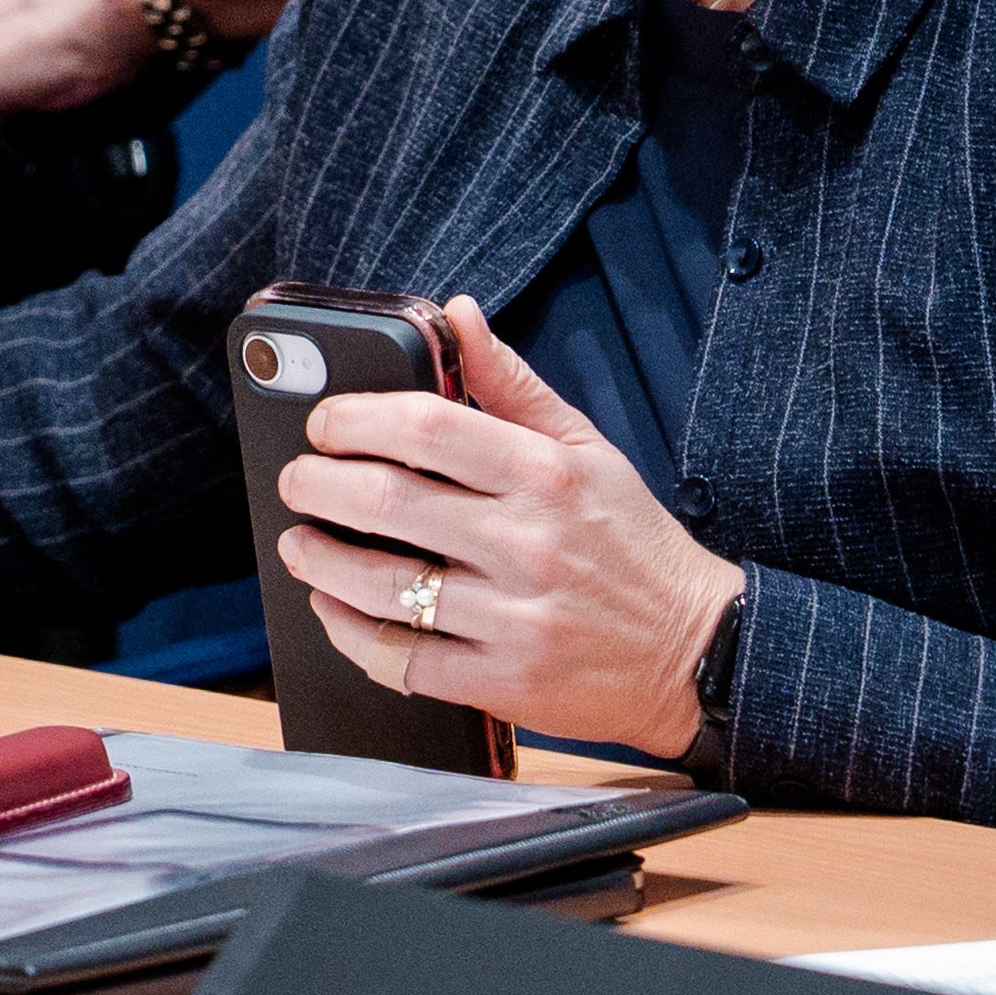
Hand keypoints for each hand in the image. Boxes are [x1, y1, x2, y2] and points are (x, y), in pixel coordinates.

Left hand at [273, 297, 747, 763]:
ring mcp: (514, 617)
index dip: (354, 419)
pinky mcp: (503, 681)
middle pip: (386, 502)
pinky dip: (351, 633)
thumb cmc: (633, 543)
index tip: (324, 423)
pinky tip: (334, 608)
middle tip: (298, 478)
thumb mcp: (587, 448)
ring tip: (298, 543)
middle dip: (317, 485)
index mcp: (545, 474)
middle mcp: (527, 542)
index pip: (425, 428)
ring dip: (319, 561)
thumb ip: (511, 384)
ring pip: (382, 585)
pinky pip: (401, 659)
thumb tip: (456, 313)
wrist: (697, 650)